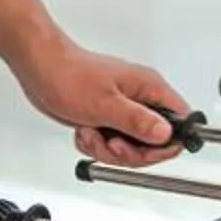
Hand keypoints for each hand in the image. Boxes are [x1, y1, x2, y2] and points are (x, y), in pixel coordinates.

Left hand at [7, 33, 190, 166]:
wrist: (41, 69)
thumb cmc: (69, 75)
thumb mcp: (105, 104)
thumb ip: (138, 121)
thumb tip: (166, 133)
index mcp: (149, 88)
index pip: (179, 122)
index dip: (165, 143)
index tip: (143, 149)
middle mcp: (141, 99)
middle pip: (154, 142)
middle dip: (130, 152)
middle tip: (112, 144)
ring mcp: (124, 109)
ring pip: (132, 147)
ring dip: (108, 149)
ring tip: (92, 133)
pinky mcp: (108, 118)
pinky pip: (112, 144)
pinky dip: (96, 145)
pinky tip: (85, 131)